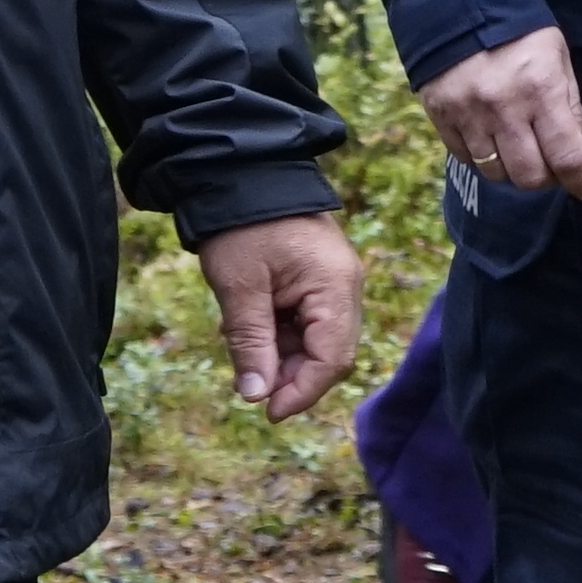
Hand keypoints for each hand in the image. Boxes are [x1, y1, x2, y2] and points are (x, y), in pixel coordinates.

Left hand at [197, 213, 368, 418]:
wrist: (238, 171)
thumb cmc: (240, 225)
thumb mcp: (240, 288)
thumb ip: (251, 343)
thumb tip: (256, 397)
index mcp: (334, 287)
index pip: (333, 359)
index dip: (302, 392)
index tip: (267, 412)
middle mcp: (343, 286)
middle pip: (328, 352)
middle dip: (289, 375)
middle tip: (248, 385)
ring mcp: (331, 280)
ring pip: (314, 338)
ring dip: (279, 353)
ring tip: (239, 346)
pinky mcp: (315, 276)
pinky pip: (304, 318)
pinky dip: (277, 331)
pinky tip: (246, 326)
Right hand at [420, 23, 581, 197]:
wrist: (458, 2)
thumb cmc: (519, 31)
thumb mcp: (557, 58)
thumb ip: (569, 105)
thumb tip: (577, 151)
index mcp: (540, 89)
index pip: (567, 156)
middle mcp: (504, 108)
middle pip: (529, 176)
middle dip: (546, 178)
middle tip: (549, 164)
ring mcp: (468, 114)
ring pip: (496, 173)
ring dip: (512, 169)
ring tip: (517, 147)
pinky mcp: (441, 115)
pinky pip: (466, 158)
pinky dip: (482, 157)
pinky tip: (490, 136)